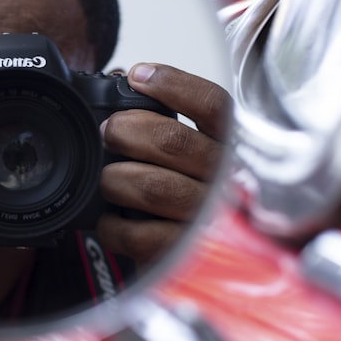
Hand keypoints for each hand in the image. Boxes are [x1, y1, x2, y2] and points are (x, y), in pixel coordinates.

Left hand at [96, 64, 230, 265]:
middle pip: (173, 141)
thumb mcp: (195, 158)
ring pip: (152, 186)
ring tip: (109, 180)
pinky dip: (113, 225)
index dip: (174, 84)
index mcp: (231, 149)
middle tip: (109, 134)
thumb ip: (170, 124)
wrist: (209, 266)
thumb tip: (120, 84)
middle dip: (125, 131)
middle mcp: (227, 182)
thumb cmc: (191, 199)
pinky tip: (113, 220)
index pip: (213, 106)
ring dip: (116, 179)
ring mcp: (208, 220)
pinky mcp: (185, 255)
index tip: (138, 75)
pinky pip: (139, 233)